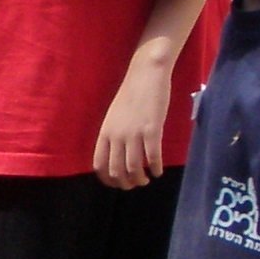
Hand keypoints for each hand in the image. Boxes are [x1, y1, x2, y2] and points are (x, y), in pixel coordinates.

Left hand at [94, 54, 174, 187]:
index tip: (117, 183)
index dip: (108, 180)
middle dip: (126, 183)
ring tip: (147, 179)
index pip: (100, 165)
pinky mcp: (152, 130)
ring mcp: (134, 133)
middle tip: (135, 184)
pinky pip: (153, 157)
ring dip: (141, 179)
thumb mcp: (114, 116)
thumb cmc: (132, 93)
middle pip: (116, 171)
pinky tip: (159, 171)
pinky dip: (156, 169)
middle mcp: (116, 135)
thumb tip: (117, 156)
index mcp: (105, 132)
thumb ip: (114, 135)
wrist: (146, 74)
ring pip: (134, 168)